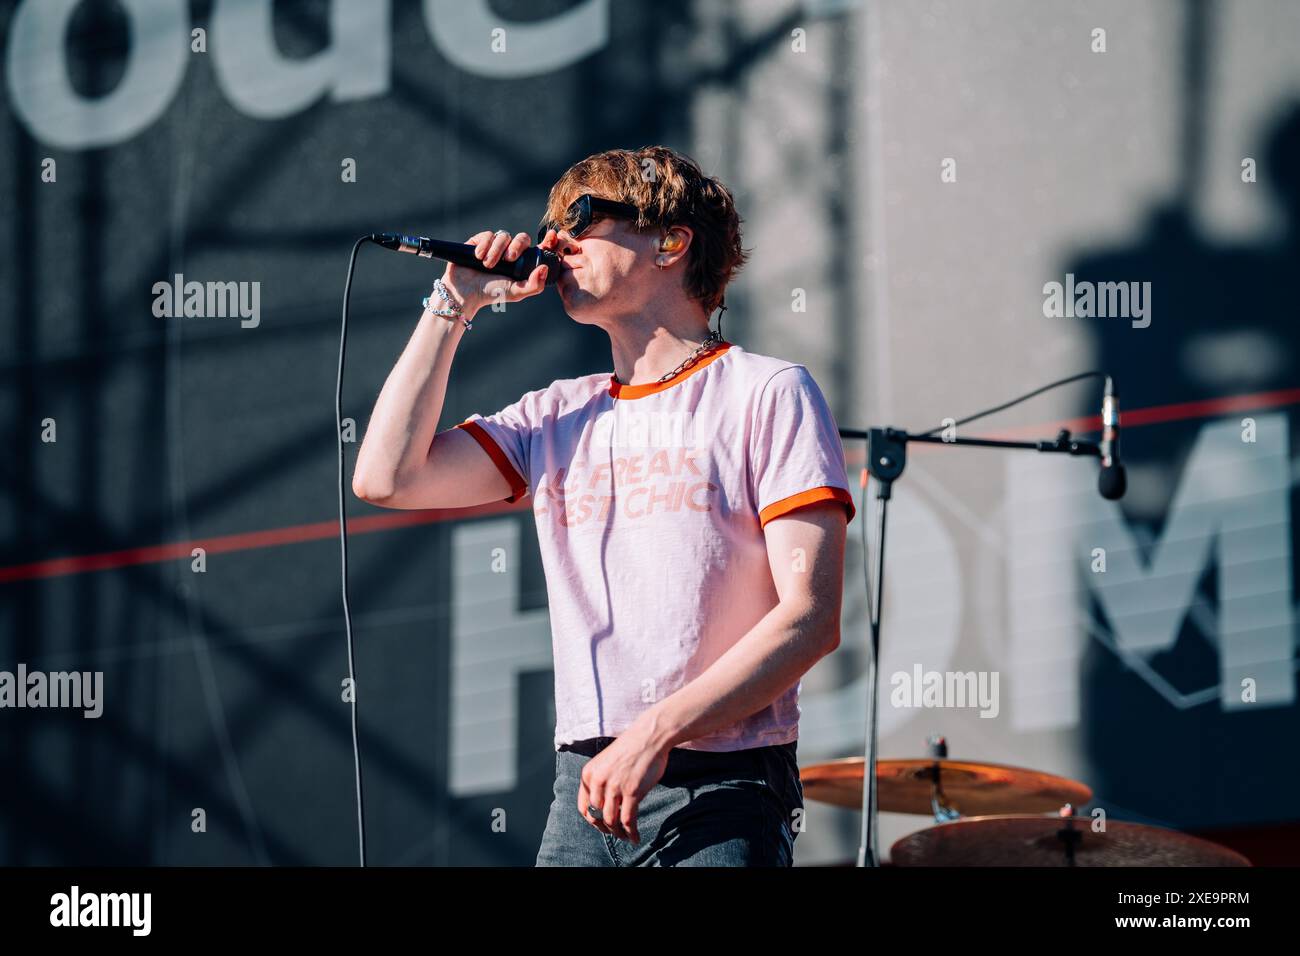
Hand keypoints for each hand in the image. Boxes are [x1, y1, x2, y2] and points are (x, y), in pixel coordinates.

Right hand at [439, 229, 554, 315]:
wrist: (465, 292)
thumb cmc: (491, 293)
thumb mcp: (516, 292)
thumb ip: (534, 285)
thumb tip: (545, 268)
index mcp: (523, 263)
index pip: (538, 248)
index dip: (548, 240)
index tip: (552, 236)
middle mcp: (510, 252)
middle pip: (522, 238)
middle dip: (517, 246)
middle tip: (508, 259)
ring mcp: (495, 245)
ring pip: (504, 235)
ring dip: (496, 250)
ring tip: (487, 265)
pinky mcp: (480, 241)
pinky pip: (487, 235)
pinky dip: (484, 246)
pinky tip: (478, 257)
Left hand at [576, 722, 670, 844]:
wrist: (649, 736)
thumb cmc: (630, 748)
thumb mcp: (605, 763)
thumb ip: (600, 782)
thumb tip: (602, 807)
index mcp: (589, 774)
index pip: (583, 807)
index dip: (592, 821)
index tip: (601, 826)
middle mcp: (598, 782)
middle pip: (597, 816)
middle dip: (606, 828)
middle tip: (615, 833)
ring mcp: (614, 787)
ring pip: (611, 821)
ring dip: (618, 833)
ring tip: (625, 836)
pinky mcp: (632, 792)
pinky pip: (627, 820)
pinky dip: (631, 832)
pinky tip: (635, 837)